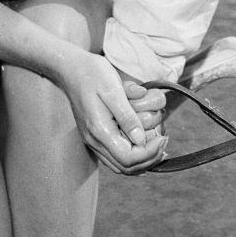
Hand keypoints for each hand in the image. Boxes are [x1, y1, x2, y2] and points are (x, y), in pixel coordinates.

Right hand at [57, 51, 167, 173]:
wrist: (71, 69)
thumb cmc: (93, 74)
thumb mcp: (113, 90)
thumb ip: (127, 116)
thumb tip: (141, 139)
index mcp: (99, 130)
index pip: (128, 157)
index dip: (149, 152)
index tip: (163, 138)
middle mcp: (94, 141)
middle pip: (125, 167)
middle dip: (149, 158)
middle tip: (164, 142)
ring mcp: (93, 140)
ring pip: (120, 165)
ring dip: (141, 159)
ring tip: (157, 144)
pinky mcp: (95, 136)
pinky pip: (114, 156)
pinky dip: (131, 155)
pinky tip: (143, 143)